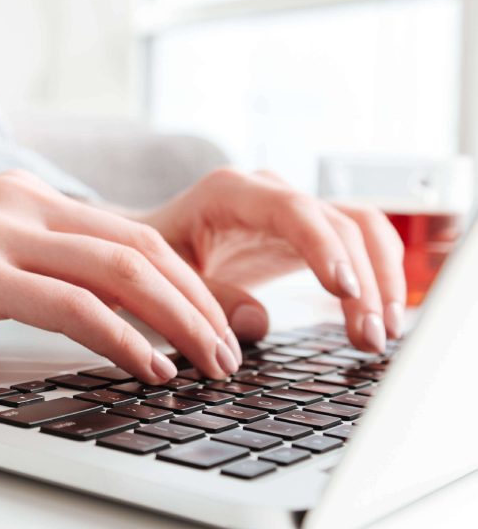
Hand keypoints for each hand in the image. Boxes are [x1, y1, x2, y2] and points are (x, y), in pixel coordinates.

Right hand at [0, 169, 243, 382]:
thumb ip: (28, 265)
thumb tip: (93, 309)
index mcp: (21, 195)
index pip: (129, 232)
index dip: (185, 281)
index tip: (214, 326)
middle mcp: (16, 201)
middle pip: (140, 245)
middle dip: (199, 303)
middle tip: (232, 352)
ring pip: (120, 269)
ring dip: (179, 322)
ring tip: (210, 366)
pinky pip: (71, 304)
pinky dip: (123, 338)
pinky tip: (147, 370)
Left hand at [129, 168, 405, 352]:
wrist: (147, 243)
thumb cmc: (152, 257)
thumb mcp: (166, 276)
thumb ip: (207, 296)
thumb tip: (260, 323)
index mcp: (228, 192)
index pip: (292, 210)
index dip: (323, 248)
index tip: (343, 291)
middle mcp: (269, 191)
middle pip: (338, 223)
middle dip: (362, 281)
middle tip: (368, 337)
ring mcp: (293, 208)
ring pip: (361, 229)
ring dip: (381, 279)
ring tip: (380, 335)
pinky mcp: (308, 232)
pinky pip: (358, 244)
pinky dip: (377, 277)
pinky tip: (378, 319)